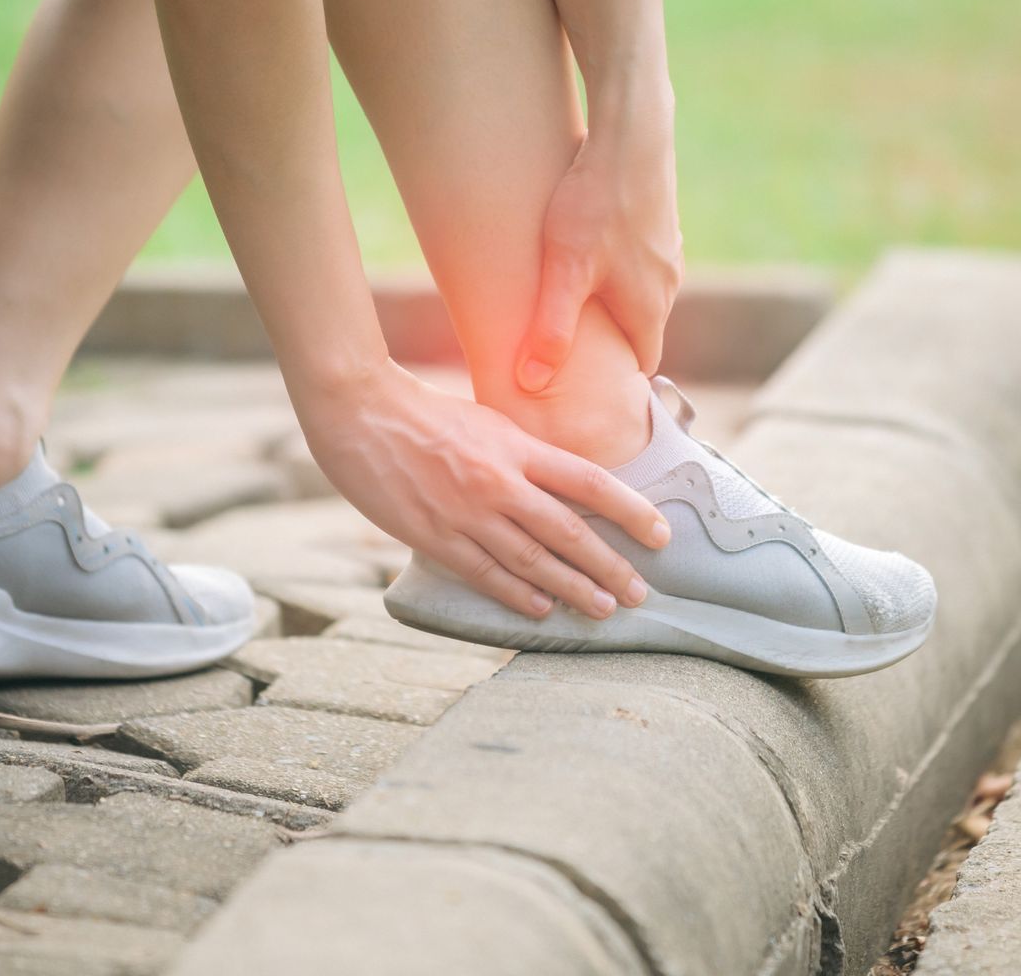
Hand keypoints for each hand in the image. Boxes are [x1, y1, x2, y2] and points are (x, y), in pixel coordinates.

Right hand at [298, 360, 671, 618]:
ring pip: (532, 561)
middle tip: (640, 592)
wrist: (359, 410)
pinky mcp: (434, 536)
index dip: (631, 510)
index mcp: (517, 447)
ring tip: (603, 609)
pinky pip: (485, 573)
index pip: (589, 482)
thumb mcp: (487, 420)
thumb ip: (521, 453)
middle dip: (609, 565)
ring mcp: (467, 512)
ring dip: (572, 589)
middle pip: (568, 531)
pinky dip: (517, 594)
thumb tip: (558, 483)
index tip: (660, 534)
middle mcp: (499, 482)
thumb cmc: (423, 410)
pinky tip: (541, 609)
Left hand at [517, 94, 681, 390]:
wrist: (632, 134)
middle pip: (642, 328)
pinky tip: (590, 249)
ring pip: (642, 291)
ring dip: (615, 300)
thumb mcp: (566, 273)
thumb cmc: (597, 204)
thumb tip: (531, 383)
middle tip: (573, 346)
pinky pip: (641, 259)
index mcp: (648, 308)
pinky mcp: (660, 219)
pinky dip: (620, 266)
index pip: (642, 364)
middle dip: (612, 342)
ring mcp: (668, 249)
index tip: (590, 387)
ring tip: (575, 299)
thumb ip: (550, 330)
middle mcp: (667, 283)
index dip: (618, 380)